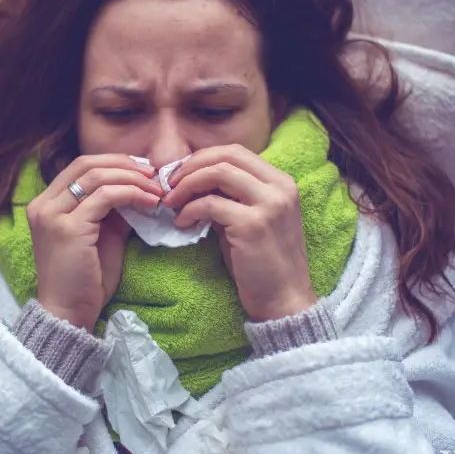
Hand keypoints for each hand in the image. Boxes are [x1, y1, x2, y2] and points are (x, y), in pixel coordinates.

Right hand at [26, 154, 164, 331]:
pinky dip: (132, 194)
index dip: (114, 162)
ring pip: (97, 176)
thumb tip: (139, 189)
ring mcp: (52, 215)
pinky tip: (150, 203)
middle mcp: (43, 204)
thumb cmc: (85, 279)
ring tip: (156, 190)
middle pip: (86, 163)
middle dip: (125, 165)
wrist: (69, 312)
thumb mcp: (101, 235)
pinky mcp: (68, 227)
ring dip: (133, 179)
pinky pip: (105, 197)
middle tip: (153, 174)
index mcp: (46, 203)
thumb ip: (112, 210)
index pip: (80, 166)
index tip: (143, 170)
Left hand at [162, 144, 315, 321]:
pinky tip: (182, 224)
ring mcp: (269, 204)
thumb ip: (229, 197)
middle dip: (191, 166)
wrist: (284, 301)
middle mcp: (280, 187)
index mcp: (281, 182)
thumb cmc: (262, 263)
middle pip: (226, 155)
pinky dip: (189, 210)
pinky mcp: (253, 225)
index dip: (203, 158)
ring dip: (187, 185)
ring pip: (218, 173)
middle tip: (170, 184)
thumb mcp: (249, 220)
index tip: (181, 174)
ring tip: (172, 203)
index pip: (236, 152)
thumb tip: (193, 182)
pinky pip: (210, 204)